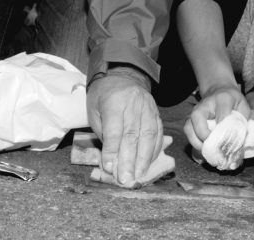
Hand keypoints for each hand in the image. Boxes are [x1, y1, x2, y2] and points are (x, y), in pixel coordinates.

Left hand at [86, 66, 162, 187]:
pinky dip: (154, 150)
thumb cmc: (103, 96)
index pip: (114, 130)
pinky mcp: (156, 112)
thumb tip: (109, 162)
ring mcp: (148, 107)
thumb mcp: (94, 111)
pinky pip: (158, 133)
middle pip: (133, 135)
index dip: (112, 151)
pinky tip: (149, 163)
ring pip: (149, 135)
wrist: (121, 75)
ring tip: (139, 175)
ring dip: (144, 159)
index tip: (110, 169)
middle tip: (125, 179)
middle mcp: (134, 104)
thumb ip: (103, 134)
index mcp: (114, 102)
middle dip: (129, 161)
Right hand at [184, 85, 248, 151]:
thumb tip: (241, 143)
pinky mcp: (190, 119)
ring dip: (197, 143)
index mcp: (223, 99)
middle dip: (205, 136)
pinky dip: (194, 144)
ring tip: (209, 152)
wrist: (219, 90)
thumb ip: (244, 122)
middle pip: (198, 118)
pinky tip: (205, 150)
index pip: (221, 115)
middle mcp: (205, 104)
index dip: (224, 131)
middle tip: (215, 148)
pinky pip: (188, 133)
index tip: (229, 143)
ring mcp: (195, 111)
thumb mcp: (243, 107)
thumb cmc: (233, 101)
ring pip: (189, 128)